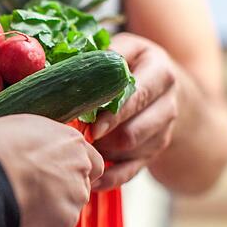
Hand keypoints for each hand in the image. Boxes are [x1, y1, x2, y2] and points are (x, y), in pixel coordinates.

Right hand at [0, 114, 103, 226]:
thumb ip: (37, 139)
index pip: (90, 159)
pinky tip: (24, 214)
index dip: (72, 168)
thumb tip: (28, 143)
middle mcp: (80, 165)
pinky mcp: (67, 218)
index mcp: (70, 140)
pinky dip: (44, 223)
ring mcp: (76, 193)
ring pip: (70, 204)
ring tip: (26, 201)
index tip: (57, 173)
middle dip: (63, 188)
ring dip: (53, 206)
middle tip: (37, 188)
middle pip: (81, 182)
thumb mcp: (19, 126)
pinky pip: (58, 224)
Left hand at [91, 33, 178, 190]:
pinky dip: (110, 178)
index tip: (90, 125)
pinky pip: (131, 172)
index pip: (138, 97)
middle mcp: (167, 104)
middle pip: (134, 132)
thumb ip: (101, 55)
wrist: (162, 85)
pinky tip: (90, 178)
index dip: (112, 114)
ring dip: (103, 154)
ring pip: (131, 152)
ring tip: (78, 148)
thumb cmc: (131, 63)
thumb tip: (59, 66)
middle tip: (77, 138)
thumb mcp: (123, 48)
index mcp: (160, 73)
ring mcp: (162, 131)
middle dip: (103, 138)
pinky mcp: (153, 152)